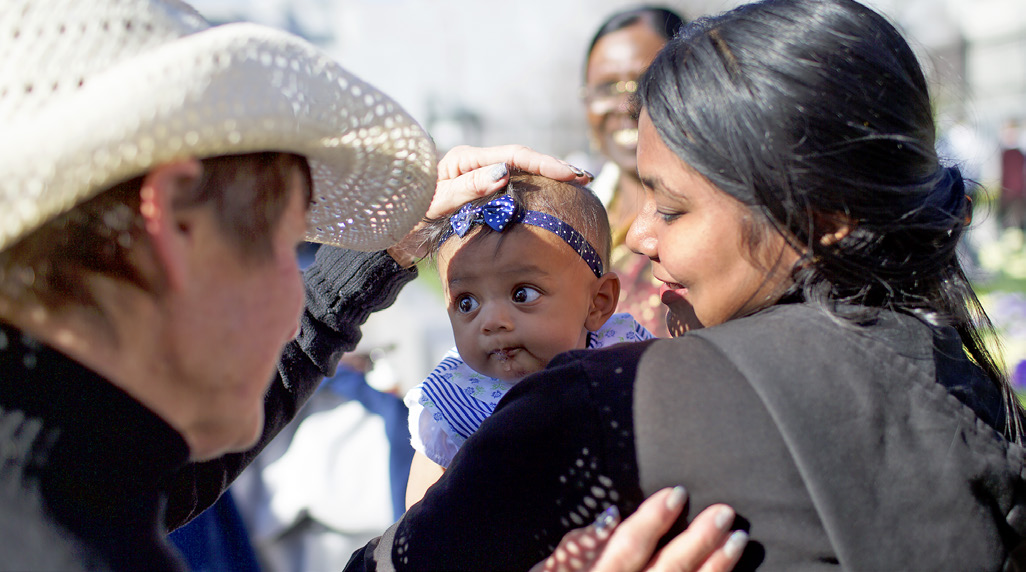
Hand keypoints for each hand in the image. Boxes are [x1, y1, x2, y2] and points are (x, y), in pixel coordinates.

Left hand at [387, 145, 592, 265]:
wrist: (391, 238)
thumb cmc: (406, 217)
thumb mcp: (435, 203)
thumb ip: (468, 188)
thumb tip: (504, 173)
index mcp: (465, 158)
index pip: (514, 156)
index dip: (545, 164)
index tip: (571, 174)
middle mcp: (474, 164)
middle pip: (522, 161)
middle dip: (553, 168)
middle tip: (584, 178)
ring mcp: (477, 179)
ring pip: (520, 175)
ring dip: (547, 179)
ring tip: (576, 183)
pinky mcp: (479, 196)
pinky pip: (511, 191)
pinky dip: (533, 192)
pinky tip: (551, 197)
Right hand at [530, 487, 747, 571]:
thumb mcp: (554, 567)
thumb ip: (580, 544)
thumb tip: (610, 518)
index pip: (628, 545)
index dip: (653, 519)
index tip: (678, 493)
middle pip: (668, 568)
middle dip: (698, 540)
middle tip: (724, 512)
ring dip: (717, 565)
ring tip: (739, 539)